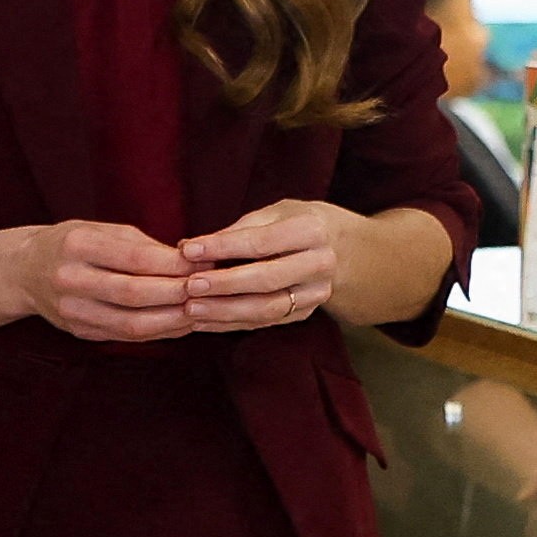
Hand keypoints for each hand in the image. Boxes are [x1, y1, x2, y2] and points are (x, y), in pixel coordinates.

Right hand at [20, 219, 197, 343]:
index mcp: (77, 246)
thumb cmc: (72, 244)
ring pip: (132, 324)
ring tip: (201, 310)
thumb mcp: (100, 230)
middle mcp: (70, 280)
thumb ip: (142, 245)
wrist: (24, 272)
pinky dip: (159, 332)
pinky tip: (181, 324)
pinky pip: (127, 337)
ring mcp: (72, 312)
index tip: (204, 262)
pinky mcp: (80, 332)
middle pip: (134, 294)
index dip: (174, 264)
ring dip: (173, 320)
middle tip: (209, 289)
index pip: (135, 258)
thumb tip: (191, 260)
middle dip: (177, 293)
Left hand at [178, 198, 369, 334]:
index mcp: (312, 230)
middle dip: (224, 285)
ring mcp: (316, 294)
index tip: (188, 249)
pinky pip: (264, 323)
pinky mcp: (305, 314)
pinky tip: (203, 322)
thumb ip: (240, 229)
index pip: (262, 241)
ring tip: (191, 309)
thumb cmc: (301, 224)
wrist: (347, 252)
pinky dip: (231, 324)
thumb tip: (189, 247)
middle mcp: (319, 264)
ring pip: (267, 309)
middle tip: (189, 286)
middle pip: (267, 279)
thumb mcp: (279, 213)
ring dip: (226, 311)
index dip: (223, 247)